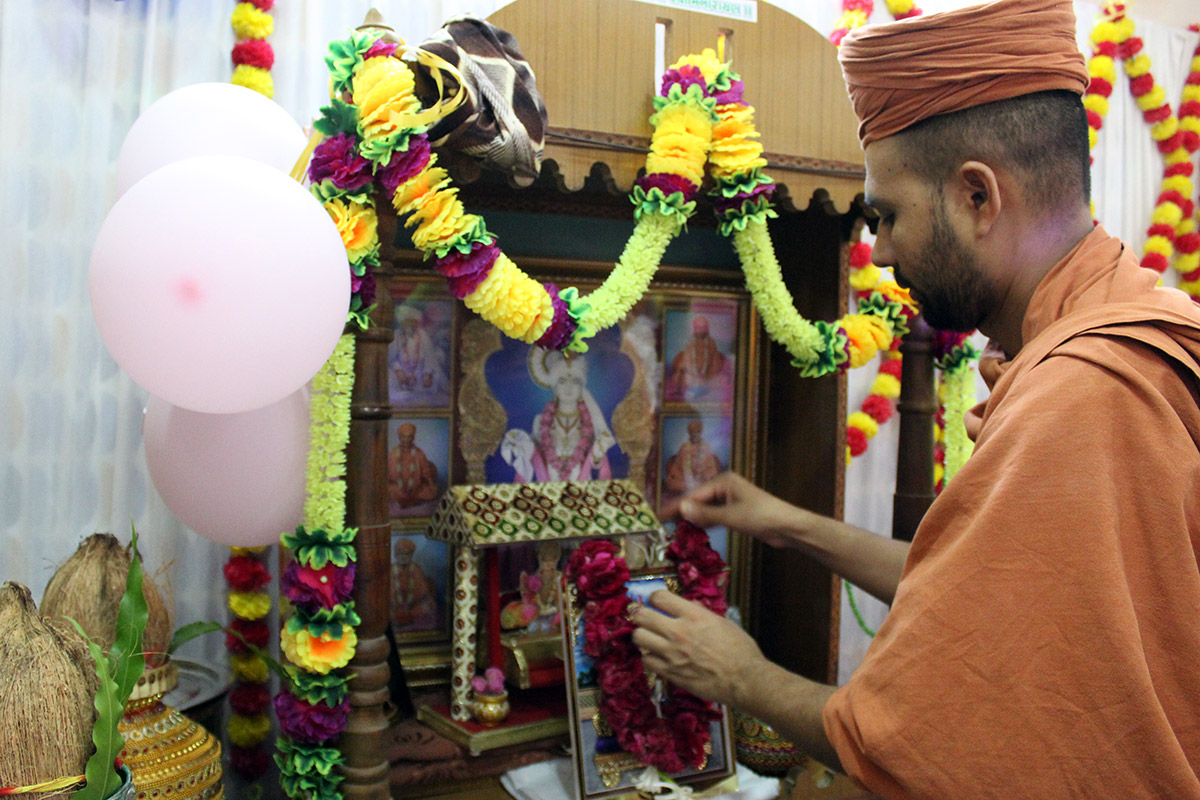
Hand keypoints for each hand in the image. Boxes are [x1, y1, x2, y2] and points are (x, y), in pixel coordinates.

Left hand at [630, 589, 765, 707]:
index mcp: (693, 615)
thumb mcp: (724, 623)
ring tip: (650, 638)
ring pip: (639, 638)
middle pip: (642, 616)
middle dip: (641, 615)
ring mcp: (672, 653)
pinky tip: (657, 657)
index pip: (659, 597)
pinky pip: (646, 661)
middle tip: (646, 618)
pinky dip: (649, 657)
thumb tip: (691, 606)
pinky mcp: (670, 672)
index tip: (657, 602)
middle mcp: (678, 631)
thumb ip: (703, 613)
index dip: (655, 598)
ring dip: (643, 636)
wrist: (744, 680)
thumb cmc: (740, 650)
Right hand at [662, 472, 802, 548]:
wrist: (786, 527)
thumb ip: (705, 514)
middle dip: (683, 511)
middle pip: (698, 499)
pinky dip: (705, 522)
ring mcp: (730, 499)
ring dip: (693, 517)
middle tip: (663, 522)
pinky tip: (695, 529)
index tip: (660, 515)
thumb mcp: (730, 516)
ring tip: (674, 527)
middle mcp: (725, 487)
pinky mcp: (735, 512)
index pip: (694, 494)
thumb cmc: (760, 516)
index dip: (677, 506)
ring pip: (706, 508)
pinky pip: (714, 515)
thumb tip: (681, 509)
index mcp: (723, 481)